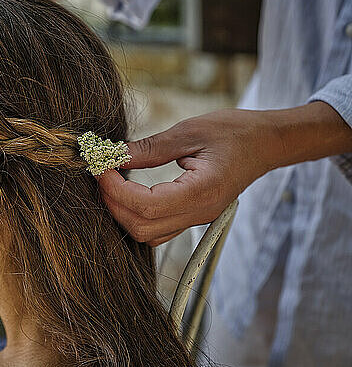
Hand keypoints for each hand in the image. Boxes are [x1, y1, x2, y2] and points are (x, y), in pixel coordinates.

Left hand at [96, 103, 351, 246]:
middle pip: (142, 228)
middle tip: (101, 174)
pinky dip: (137, 215)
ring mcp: (198, 219)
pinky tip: (129, 191)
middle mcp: (199, 213)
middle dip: (113, 203)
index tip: (100, 167)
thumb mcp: (189, 131)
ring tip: (111, 182)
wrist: (266, 143)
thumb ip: (149, 148)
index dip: (115, 189)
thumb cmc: (234, 131)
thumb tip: (113, 155)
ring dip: (123, 213)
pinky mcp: (195, 216)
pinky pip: (158, 229)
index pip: (145, 205)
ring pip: (148, 235)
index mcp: (200, 192)